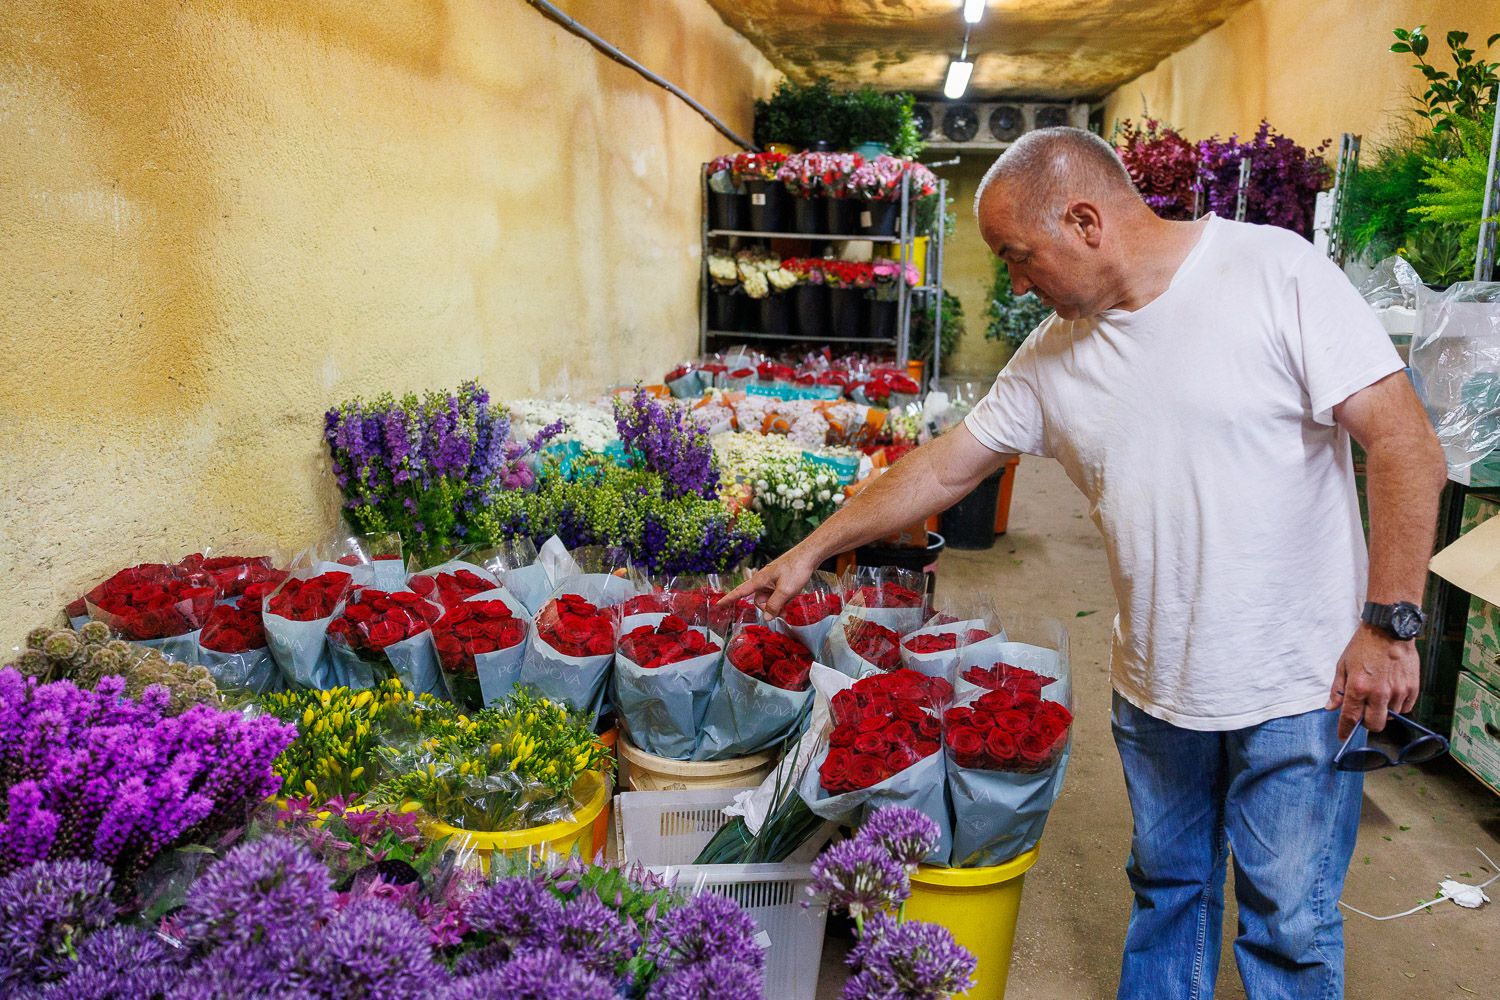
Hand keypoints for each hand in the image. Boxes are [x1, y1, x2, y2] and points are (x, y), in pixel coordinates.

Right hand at [720, 545, 822, 619]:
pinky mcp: (780, 579)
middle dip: (769, 608)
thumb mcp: (785, 590)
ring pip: (769, 598)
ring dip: (778, 604)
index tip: (718, 604)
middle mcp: (763, 580)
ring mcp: (772, 580)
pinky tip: (793, 596)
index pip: (740, 591)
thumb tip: (766, 617)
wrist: (810, 554)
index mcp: (759, 580)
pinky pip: (777, 593)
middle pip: (759, 600)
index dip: (729, 599)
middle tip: (784, 610)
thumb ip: (774, 605)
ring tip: (791, 602)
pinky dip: (783, 598)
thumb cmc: (796, 569)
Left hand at [1325, 624, 1420, 739]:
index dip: (1345, 730)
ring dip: (1383, 711)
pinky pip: (1405, 708)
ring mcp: (1398, 692)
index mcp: (1358, 687)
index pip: (1350, 718)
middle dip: (1367, 723)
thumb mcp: (1343, 665)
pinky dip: (1398, 705)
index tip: (1343, 736)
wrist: (1389, 630)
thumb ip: (1338, 689)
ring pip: (1390, 716)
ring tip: (1379, 693)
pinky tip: (1392, 691)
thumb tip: (1331, 707)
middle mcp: (1379, 693)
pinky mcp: (1413, 689)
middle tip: (1364, 712)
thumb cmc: (1364, 646)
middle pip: (1374, 725)